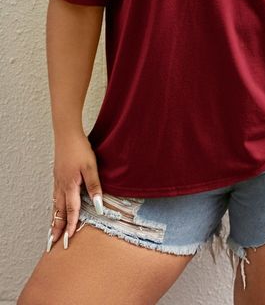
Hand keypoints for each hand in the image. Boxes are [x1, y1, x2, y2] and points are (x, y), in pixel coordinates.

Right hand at [46, 133, 103, 252]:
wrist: (67, 134)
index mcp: (70, 185)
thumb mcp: (91, 167)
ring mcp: (57, 180)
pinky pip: (55, 196)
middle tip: (53, 243)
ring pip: (55, 204)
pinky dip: (55, 206)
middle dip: (57, 228)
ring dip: (54, 219)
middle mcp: (61, 185)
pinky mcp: (57, 175)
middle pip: (59, 211)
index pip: (71, 210)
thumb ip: (94, 186)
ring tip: (52, 231)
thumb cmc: (80, 148)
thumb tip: (98, 206)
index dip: (71, 225)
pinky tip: (56, 208)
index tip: (70, 239)